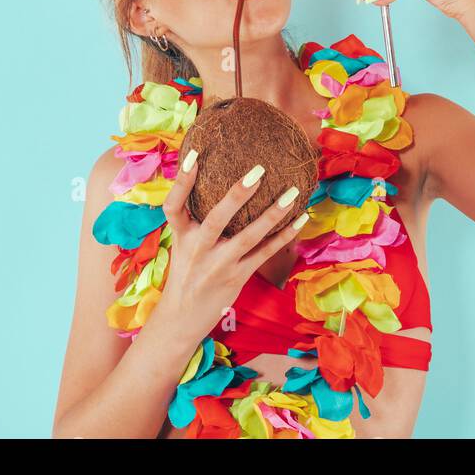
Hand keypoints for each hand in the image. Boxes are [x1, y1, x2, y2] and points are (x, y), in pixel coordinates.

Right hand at [142, 149, 305, 347]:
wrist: (180, 320)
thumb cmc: (186, 273)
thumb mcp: (182, 245)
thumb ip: (194, 220)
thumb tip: (214, 179)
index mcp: (181, 237)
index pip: (173, 206)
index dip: (182, 181)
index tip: (194, 154)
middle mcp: (198, 250)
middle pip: (215, 219)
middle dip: (236, 195)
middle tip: (258, 170)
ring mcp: (219, 265)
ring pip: (247, 237)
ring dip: (272, 214)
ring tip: (292, 193)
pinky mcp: (237, 277)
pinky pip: (264, 253)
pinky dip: (284, 236)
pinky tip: (301, 219)